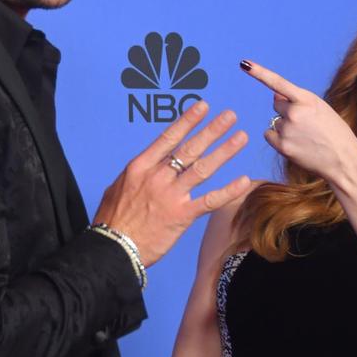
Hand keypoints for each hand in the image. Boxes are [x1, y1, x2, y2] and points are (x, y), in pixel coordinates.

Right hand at [94, 100, 249, 267]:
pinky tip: (244, 181)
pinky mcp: (181, 216)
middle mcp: (157, 177)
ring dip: (224, 151)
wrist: (112, 249)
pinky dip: (228, 191)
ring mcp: (170, 196)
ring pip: (202, 168)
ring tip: (241, 137)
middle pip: (190, 148)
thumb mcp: (117, 188)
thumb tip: (147, 168)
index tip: (203, 107)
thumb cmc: (111, 221)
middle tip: (230, 116)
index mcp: (141, 167)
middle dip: (212, 130)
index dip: (188, 121)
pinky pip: (209, 201)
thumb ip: (137, 176)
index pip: (169, 137)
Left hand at [241, 59, 356, 180]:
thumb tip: (274, 97)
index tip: (245, 64)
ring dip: (285, 127)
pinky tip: (296, 144)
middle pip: (277, 105)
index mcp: (307, 99)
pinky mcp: (282, 146)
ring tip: (306, 137)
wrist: (344, 160)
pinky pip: (269, 135)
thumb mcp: (321, 109)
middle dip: (286, 111)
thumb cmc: (335, 132)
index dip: (259, 72)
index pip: (278, 83)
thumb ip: (298, 100)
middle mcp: (295, 112)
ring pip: (275, 122)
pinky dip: (278, 139)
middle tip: (306, 124)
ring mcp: (287, 129)